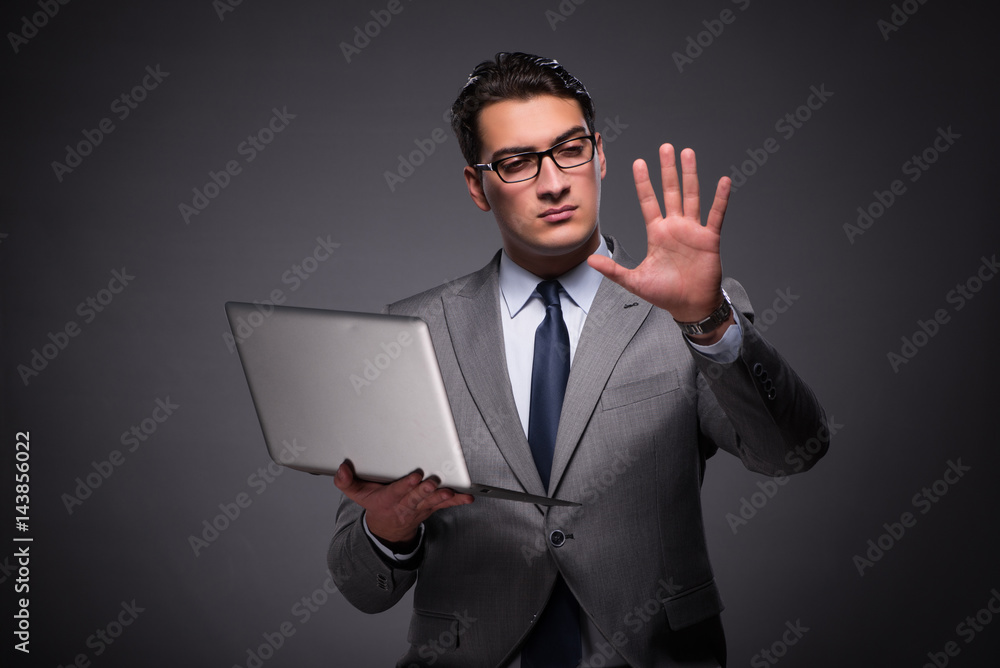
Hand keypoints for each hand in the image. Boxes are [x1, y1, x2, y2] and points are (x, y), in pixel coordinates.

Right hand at [334, 461, 472, 544]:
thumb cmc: (376, 505)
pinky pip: (445, 505)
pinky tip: (466, 497)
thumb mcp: (357, 494)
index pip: (396, 492)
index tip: (414, 477)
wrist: (389, 528)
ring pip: (431, 502)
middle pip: (415, 498)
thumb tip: (341, 469)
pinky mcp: (431, 507)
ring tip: (449, 492)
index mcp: (387, 500)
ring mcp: (419, 507)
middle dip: (424, 491)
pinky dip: (457, 501)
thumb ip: (347, 482)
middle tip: (433, 484)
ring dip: (441, 497)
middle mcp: (405, 505)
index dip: (405, 486)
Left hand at [588, 144, 730, 323]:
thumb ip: (613, 270)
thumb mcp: (634, 281)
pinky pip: (715, 214)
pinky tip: (722, 181)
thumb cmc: (664, 294)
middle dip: (667, 170)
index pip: (648, 202)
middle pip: (670, 191)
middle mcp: (674, 227)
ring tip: (687, 153)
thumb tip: (589, 261)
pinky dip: (720, 198)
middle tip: (665, 147)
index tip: (638, 163)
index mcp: (657, 233)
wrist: (690, 306)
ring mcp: (692, 230)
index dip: (643, 183)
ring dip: (690, 175)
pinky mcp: (709, 238)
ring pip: (691, 196)